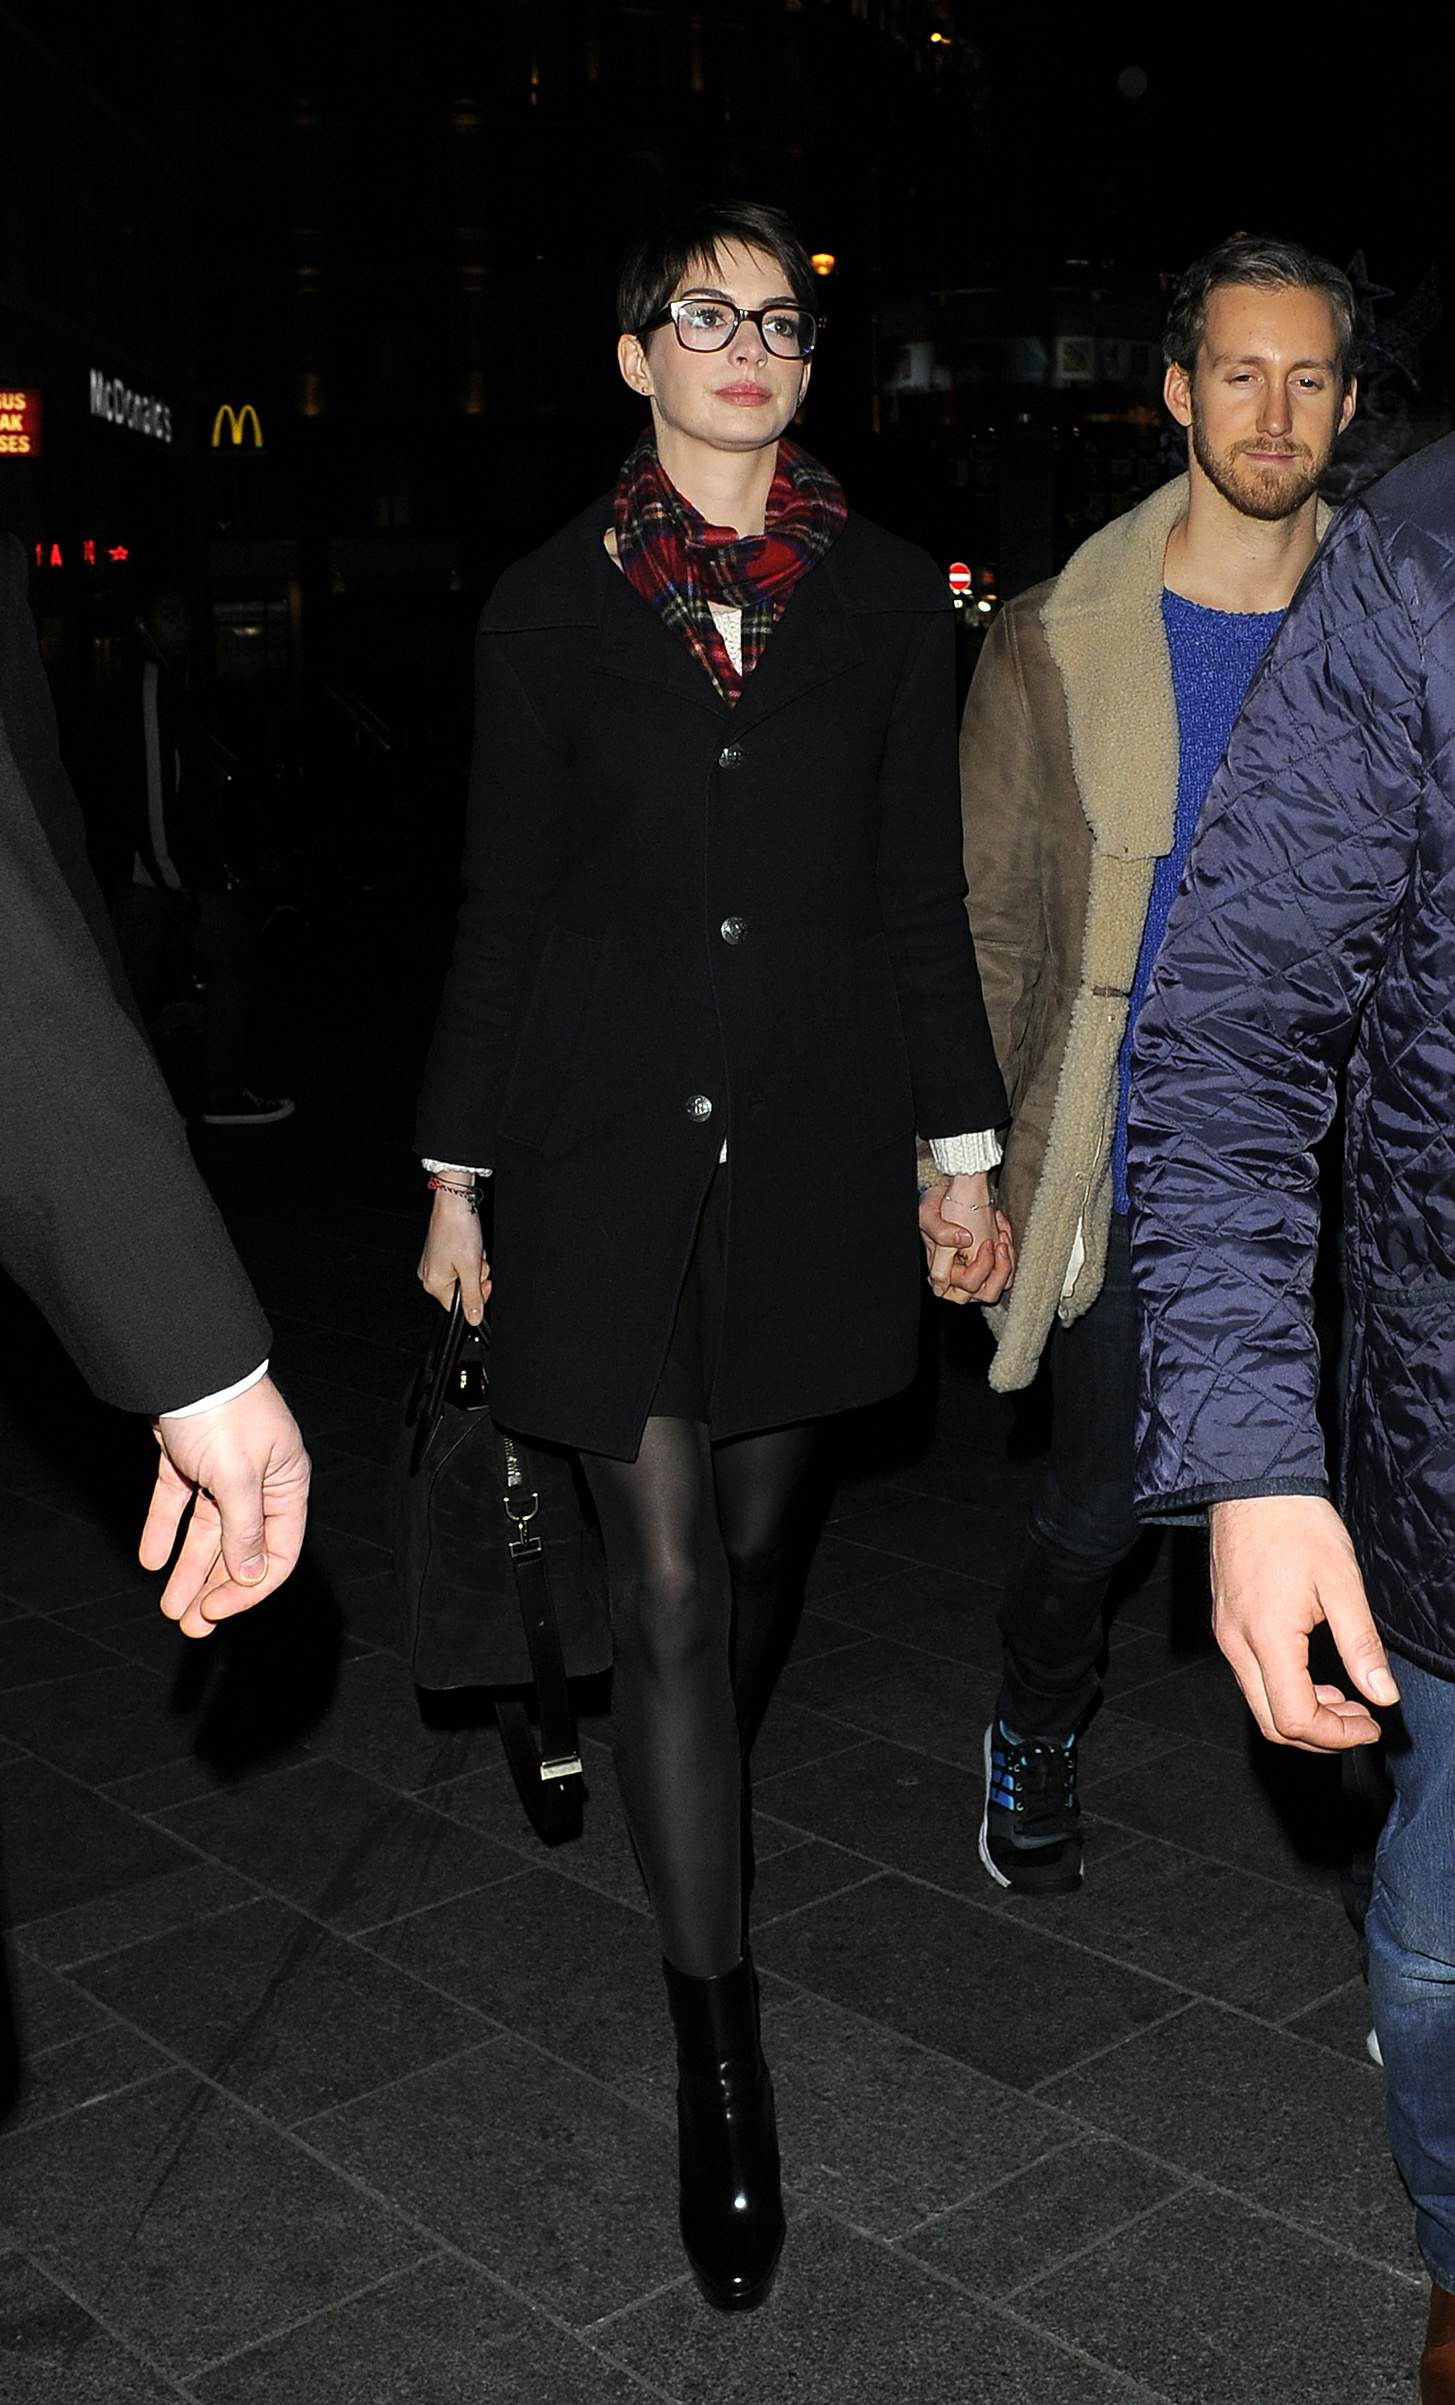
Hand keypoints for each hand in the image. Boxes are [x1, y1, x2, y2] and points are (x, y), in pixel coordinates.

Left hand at [144, 1375, 310, 1639]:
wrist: (182, 1361)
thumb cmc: (224, 1411)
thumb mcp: (237, 1478)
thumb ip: (245, 1529)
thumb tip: (251, 1574)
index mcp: (286, 1484)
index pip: (278, 1551)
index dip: (249, 1587)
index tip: (215, 1610)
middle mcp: (258, 1481)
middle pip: (239, 1548)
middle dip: (214, 1588)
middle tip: (190, 1624)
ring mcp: (222, 1471)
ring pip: (207, 1532)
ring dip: (188, 1569)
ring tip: (168, 1607)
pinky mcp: (188, 1459)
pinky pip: (178, 1504)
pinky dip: (165, 1531)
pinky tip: (151, 1559)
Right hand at [417, 1186, 490, 1322]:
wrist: (453, 1202)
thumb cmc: (459, 1230)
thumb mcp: (472, 1268)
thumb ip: (473, 1296)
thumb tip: (474, 1319)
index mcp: (434, 1283)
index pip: (458, 1307)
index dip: (476, 1297)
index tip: (485, 1282)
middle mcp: (429, 1275)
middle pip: (461, 1290)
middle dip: (475, 1277)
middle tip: (477, 1260)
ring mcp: (433, 1264)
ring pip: (463, 1276)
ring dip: (474, 1265)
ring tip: (472, 1249)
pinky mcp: (438, 1253)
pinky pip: (459, 1264)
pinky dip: (468, 1257)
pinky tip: (469, 1245)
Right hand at [918, 1172, 1014, 1306]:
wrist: (957, 1188)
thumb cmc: (938, 1201)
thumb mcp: (929, 1214)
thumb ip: (940, 1234)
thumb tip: (960, 1244)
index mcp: (941, 1270)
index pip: (964, 1288)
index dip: (978, 1269)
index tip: (979, 1241)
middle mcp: (959, 1274)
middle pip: (985, 1294)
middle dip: (998, 1270)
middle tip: (997, 1243)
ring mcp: (977, 1269)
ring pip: (1001, 1286)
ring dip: (1007, 1263)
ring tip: (1002, 1237)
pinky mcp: (991, 1261)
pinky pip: (1008, 1271)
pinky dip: (1011, 1253)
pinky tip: (1002, 1230)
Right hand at [1209, 1494, 1398, 1751]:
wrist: (1251, 1484)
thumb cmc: (1296, 1524)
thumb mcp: (1343, 1583)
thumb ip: (1361, 1646)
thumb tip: (1383, 1695)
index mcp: (1268, 1637)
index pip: (1295, 1718)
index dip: (1337, 1735)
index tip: (1370, 1725)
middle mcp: (1237, 1643)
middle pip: (1272, 1723)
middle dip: (1320, 1735)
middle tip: (1361, 1721)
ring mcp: (1226, 1635)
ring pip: (1259, 1703)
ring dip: (1303, 1714)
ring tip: (1344, 1699)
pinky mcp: (1225, 1624)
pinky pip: (1251, 1677)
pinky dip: (1285, 1690)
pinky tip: (1315, 1675)